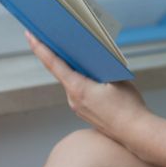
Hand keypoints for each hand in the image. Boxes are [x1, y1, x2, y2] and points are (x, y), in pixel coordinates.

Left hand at [25, 30, 152, 141]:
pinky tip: (92, 75)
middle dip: (61, 55)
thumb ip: (102, 67)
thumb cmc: (128, 106)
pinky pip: (79, 91)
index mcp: (78, 88)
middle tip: (56, 36)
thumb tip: (94, 58)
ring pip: (73, 81)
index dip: (41, 48)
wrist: (135, 132)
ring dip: (75, 69)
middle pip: (62, 71)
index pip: (54, 63)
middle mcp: (73, 99)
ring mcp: (77, 107)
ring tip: (82, 55)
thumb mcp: (117, 79)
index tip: (31, 35)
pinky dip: (82, 80)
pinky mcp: (84, 112)